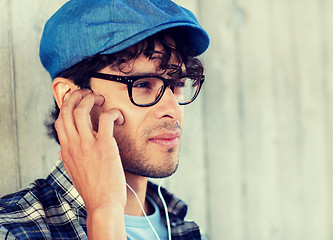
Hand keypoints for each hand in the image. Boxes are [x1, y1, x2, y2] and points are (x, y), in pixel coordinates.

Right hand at [55, 89, 125, 238]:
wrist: (103, 204)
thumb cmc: (93, 190)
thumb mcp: (74, 173)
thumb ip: (69, 159)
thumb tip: (64, 151)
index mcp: (66, 150)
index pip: (60, 120)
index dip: (67, 106)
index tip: (78, 102)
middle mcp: (73, 144)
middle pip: (67, 109)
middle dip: (77, 95)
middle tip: (89, 94)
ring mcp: (87, 144)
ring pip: (81, 109)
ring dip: (91, 98)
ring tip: (100, 99)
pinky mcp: (104, 146)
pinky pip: (106, 118)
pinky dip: (113, 112)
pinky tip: (119, 117)